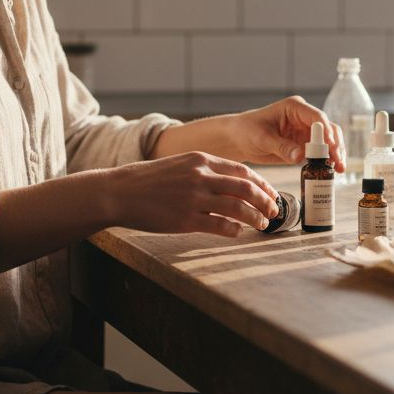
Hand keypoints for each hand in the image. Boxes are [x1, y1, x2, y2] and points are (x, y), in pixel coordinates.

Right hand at [108, 151, 280, 236]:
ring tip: (262, 224)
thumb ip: (204, 171)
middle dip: (266, 201)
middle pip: (246, 188)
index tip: (271, 193)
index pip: (242, 171)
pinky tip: (238, 232)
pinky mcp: (186, 220)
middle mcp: (201, 177)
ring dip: (255, 218)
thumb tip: (231, 183)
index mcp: (201, 160)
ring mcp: (194, 199)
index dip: (262, 183)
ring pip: (238, 208)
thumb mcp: (180, 164)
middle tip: (274, 211)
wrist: (119, 192)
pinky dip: (234, 230)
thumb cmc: (149, 180)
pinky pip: (220, 226)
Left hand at [229, 96, 344, 171]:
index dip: (326, 132)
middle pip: (328, 129)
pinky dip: (327, 160)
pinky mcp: (304, 144)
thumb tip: (301, 156)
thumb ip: (282, 147)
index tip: (331, 147)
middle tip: (338, 163)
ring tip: (339, 169)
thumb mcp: (262, 138)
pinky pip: (320, 152)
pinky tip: (331, 171)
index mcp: (295, 108)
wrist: (239, 139)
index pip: (317, 117)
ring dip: (335, 154)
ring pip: (329, 140)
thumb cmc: (247, 130)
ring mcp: (306, 131)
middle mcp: (304, 118)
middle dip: (335, 146)